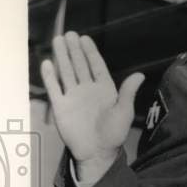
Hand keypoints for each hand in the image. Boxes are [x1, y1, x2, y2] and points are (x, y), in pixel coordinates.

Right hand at [41, 32, 143, 176]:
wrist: (96, 153)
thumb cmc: (114, 134)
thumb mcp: (124, 112)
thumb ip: (128, 93)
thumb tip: (140, 74)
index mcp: (104, 90)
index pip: (96, 66)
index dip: (90, 52)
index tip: (85, 38)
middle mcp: (87, 90)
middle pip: (79, 65)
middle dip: (74, 50)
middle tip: (69, 34)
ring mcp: (73, 97)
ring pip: (66, 72)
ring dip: (62, 57)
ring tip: (57, 40)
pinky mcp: (61, 107)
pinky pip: (54, 88)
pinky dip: (49, 76)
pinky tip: (46, 63)